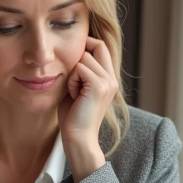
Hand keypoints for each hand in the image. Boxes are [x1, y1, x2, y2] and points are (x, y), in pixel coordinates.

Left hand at [58, 36, 118, 180]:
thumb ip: (80, 72)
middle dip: (79, 56)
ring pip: (84, 58)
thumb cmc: (73, 117)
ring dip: (73, 74)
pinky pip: (80, 69)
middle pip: (97, 46)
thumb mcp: (78, 89)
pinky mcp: (99, 86)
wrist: (78, 138)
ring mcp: (108, 82)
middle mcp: (112, 79)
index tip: (71, 55)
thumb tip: (74, 54)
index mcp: (109, 79)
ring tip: (74, 92)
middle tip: (73, 80)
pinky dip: (72, 81)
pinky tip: (73, 95)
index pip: (102, 47)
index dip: (87, 44)